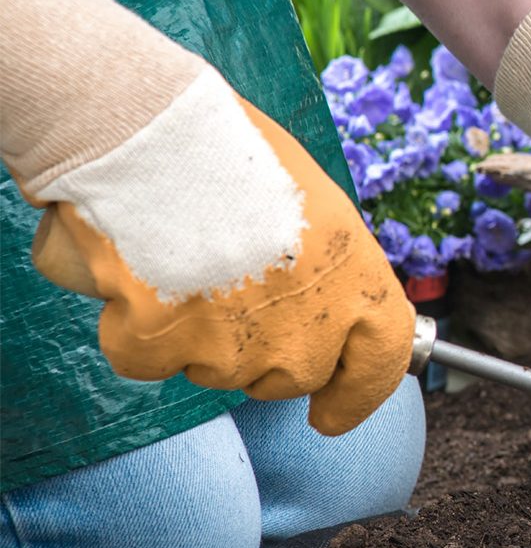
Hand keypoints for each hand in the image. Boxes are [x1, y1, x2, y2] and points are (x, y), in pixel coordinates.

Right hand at [0, 0, 411, 435]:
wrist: (150, 132)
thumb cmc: (232, 147)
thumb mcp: (313, 203)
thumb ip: (321, 267)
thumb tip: (309, 299)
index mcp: (356, 282)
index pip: (379, 363)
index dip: (357, 394)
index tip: (332, 414)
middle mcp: (306, 329)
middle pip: (287, 376)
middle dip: (258, 348)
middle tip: (228, 286)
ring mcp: (234, 347)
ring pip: (214, 369)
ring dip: (196, 331)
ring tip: (180, 256)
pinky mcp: (162, 349)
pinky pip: (148, 358)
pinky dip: (134, 327)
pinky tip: (135, 272)